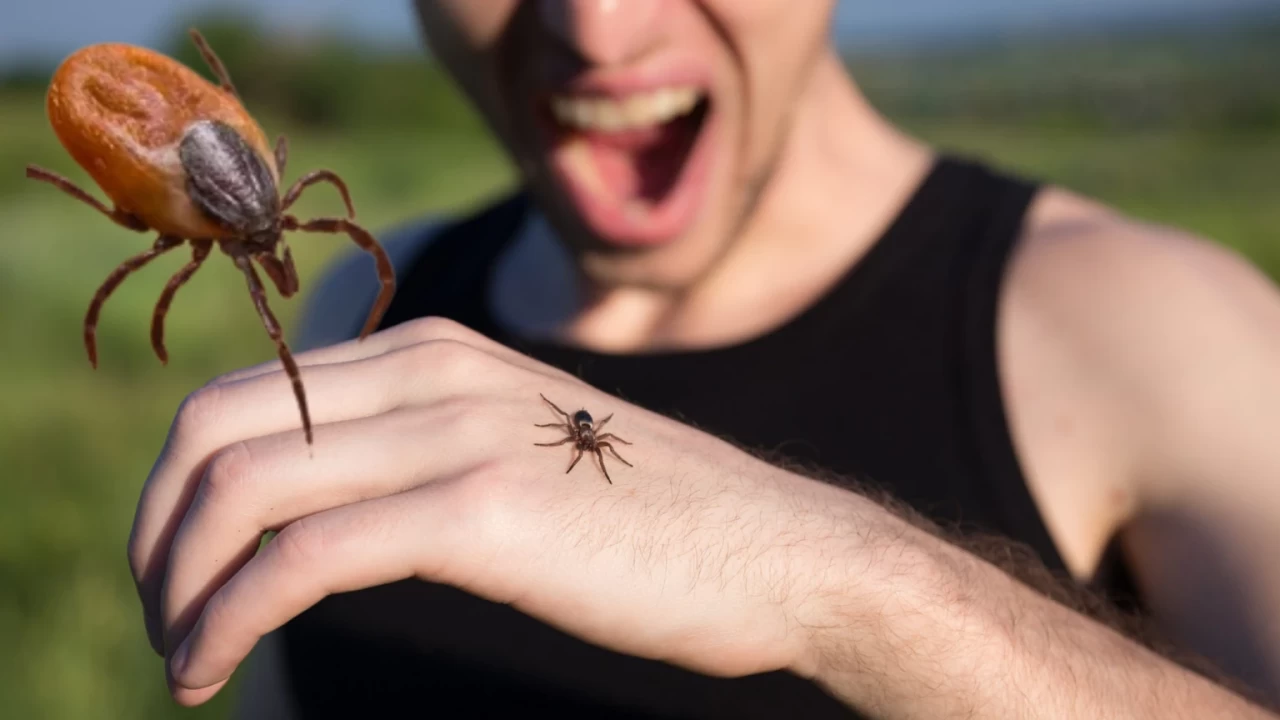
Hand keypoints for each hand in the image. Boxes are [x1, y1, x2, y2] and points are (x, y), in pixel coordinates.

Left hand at [128, 317, 871, 705]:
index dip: (181, 482)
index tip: (179, 565)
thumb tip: (326, 505)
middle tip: (160, 611)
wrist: (779, 548)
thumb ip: (425, 449)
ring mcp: (459, 432)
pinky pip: (303, 558)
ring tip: (180, 654)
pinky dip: (231, 615)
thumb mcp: (518, 450)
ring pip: (242, 485)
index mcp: (435, 350)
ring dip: (179, 578)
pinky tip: (215, 665)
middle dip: (157, 526)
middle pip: (218, 425)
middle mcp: (433, 370)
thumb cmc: (652, 519)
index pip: (249, 392)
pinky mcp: (484, 511)